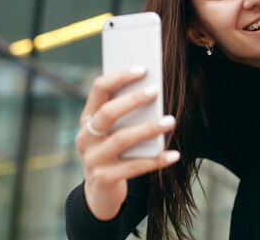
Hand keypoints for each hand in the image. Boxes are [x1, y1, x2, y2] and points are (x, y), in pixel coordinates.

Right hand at [75, 66, 179, 220]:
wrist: (100, 191)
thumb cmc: (115, 150)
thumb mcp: (114, 130)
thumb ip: (127, 113)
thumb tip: (155, 89)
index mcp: (88, 118)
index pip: (99, 89)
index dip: (119, 77)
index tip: (143, 69)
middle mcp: (85, 136)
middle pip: (108, 113)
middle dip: (133, 100)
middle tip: (156, 90)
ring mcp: (92, 159)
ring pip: (121, 139)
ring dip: (148, 129)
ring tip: (170, 120)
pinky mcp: (104, 178)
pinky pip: (134, 167)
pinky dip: (156, 160)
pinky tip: (173, 154)